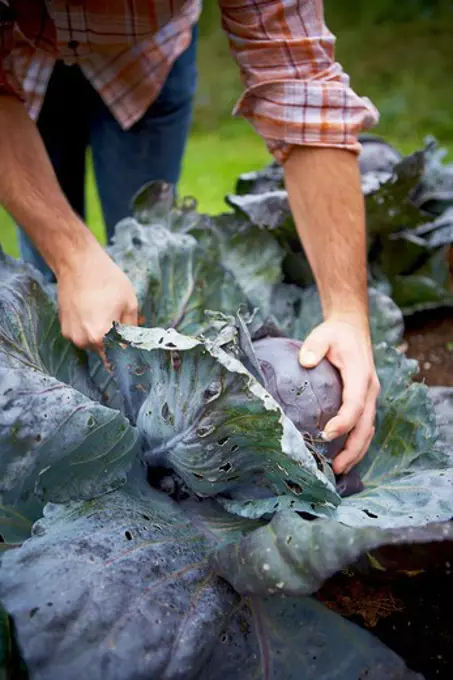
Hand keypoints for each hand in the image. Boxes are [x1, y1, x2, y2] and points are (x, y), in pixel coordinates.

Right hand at [57, 242, 137, 352]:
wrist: (77, 263)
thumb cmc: (106, 280)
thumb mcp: (130, 303)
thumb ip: (133, 329)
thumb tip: (135, 343)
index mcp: (101, 337)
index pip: (118, 359)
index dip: (128, 354)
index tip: (133, 349)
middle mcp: (84, 341)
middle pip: (106, 352)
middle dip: (116, 342)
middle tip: (122, 323)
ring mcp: (72, 336)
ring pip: (94, 344)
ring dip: (103, 335)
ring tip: (106, 312)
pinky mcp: (64, 328)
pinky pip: (83, 335)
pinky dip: (90, 328)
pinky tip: (94, 310)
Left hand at [298, 315, 379, 474]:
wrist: (352, 329)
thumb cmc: (336, 335)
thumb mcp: (323, 335)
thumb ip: (314, 346)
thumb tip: (304, 361)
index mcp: (361, 376)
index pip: (355, 404)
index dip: (344, 421)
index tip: (326, 433)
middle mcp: (369, 390)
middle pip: (365, 426)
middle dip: (353, 449)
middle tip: (337, 468)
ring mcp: (369, 397)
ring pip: (367, 430)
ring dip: (356, 451)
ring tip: (340, 469)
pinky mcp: (364, 401)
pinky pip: (364, 426)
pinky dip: (356, 443)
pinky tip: (343, 456)